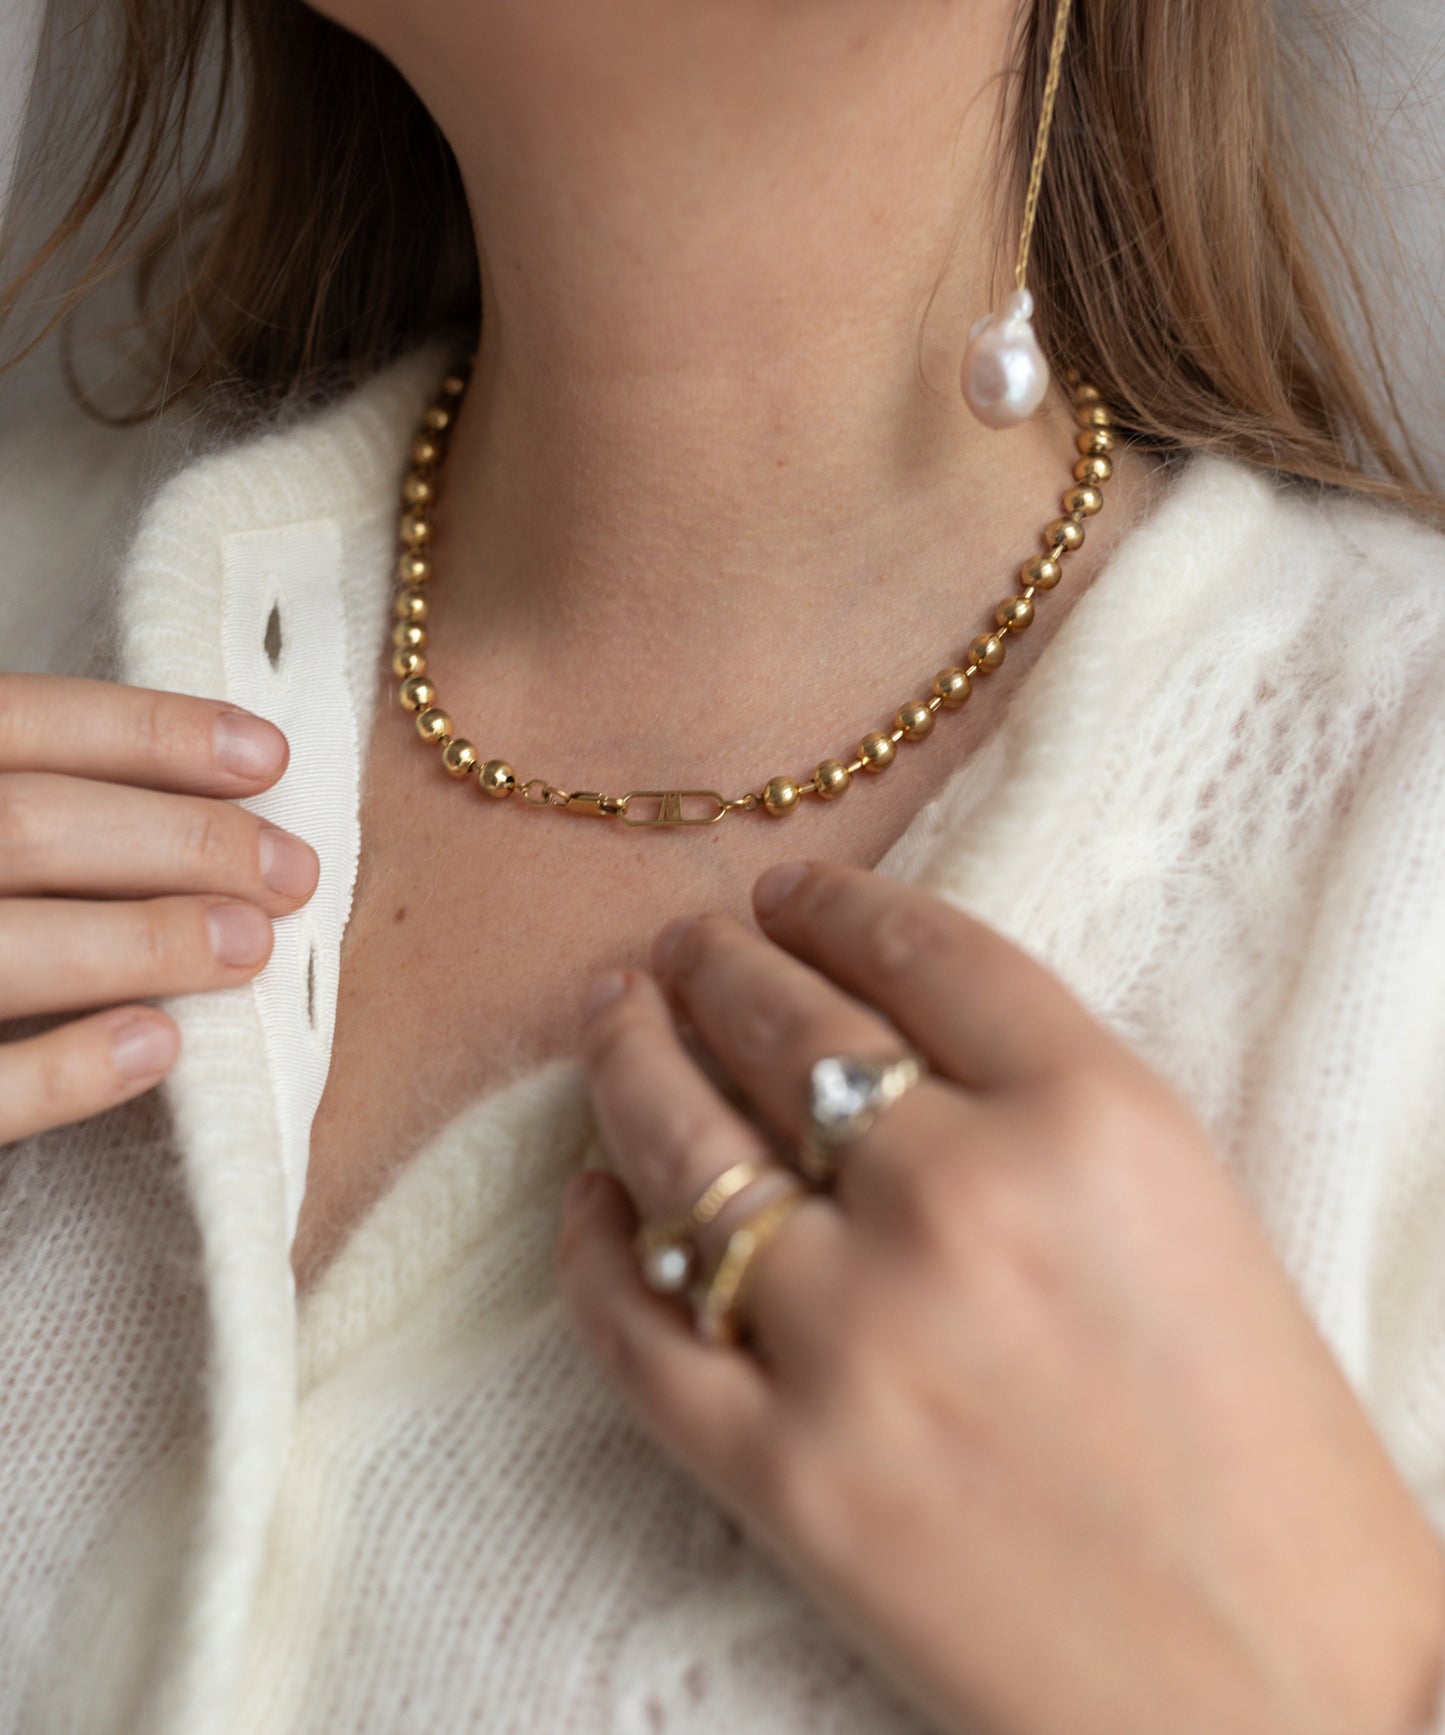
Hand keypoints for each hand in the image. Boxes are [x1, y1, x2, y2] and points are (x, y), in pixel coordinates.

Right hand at [0, 672, 317, 1141]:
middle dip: (179, 841)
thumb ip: (22, 801)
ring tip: (249, 946)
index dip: (147, 732)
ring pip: (2, 944)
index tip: (268, 758)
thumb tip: (203, 792)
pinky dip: (67, 1068)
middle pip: (22, 824)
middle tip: (292, 873)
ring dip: (144, 940)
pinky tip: (158, 1047)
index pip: (12, 718)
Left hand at [558, 859, 1444, 1734]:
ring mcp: (855, 1337)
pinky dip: (595, 1248)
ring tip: (610, 1017)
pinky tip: (590, 1200)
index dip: (836, 903)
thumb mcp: (1186, 1207)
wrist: (1279, 1698)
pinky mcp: (779, 1473)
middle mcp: (961, 1202)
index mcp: (1092, 1121)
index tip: (787, 890)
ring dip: (628, 1060)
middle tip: (680, 942)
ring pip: (682, 1144)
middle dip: (716, 964)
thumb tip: (875, 1026)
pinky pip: (635, 1324)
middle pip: (785, 1025)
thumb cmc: (1264, 1456)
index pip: (922, 951)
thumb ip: (1040, 1098)